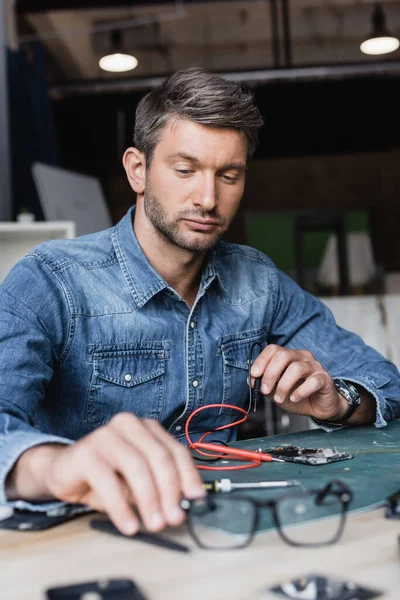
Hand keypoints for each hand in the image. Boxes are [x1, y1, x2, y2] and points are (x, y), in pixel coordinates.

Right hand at [44, 414, 204, 534]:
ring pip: (137, 467)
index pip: (176, 450)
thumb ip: (158, 486)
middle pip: (159, 457)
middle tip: (174, 518)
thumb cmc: (106, 475)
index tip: (196, 500)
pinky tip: (129, 525)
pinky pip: (108, 482)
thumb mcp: (138, 481)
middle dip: (170, 491)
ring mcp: (106, 435)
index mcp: (147, 428)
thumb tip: (181, 506)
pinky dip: (121, 507)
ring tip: (154, 524)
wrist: (64, 470)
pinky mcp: (86, 452)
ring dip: (149, 500)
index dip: (189, 476)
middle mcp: (129, 424)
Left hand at [250, 345, 347, 420]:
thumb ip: (265, 384)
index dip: (261, 361)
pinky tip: (294, 398)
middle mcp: (302, 357)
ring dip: (283, 386)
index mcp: (289, 356)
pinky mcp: (324, 379)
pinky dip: (300, 391)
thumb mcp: (276, 390)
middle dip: (270, 374)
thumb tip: (250, 380)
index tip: (254, 376)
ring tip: (279, 398)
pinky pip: (312, 381)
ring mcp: (315, 366)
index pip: (273, 349)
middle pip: (283, 355)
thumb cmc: (298, 395)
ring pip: (296, 368)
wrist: (319, 406)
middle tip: (265, 390)